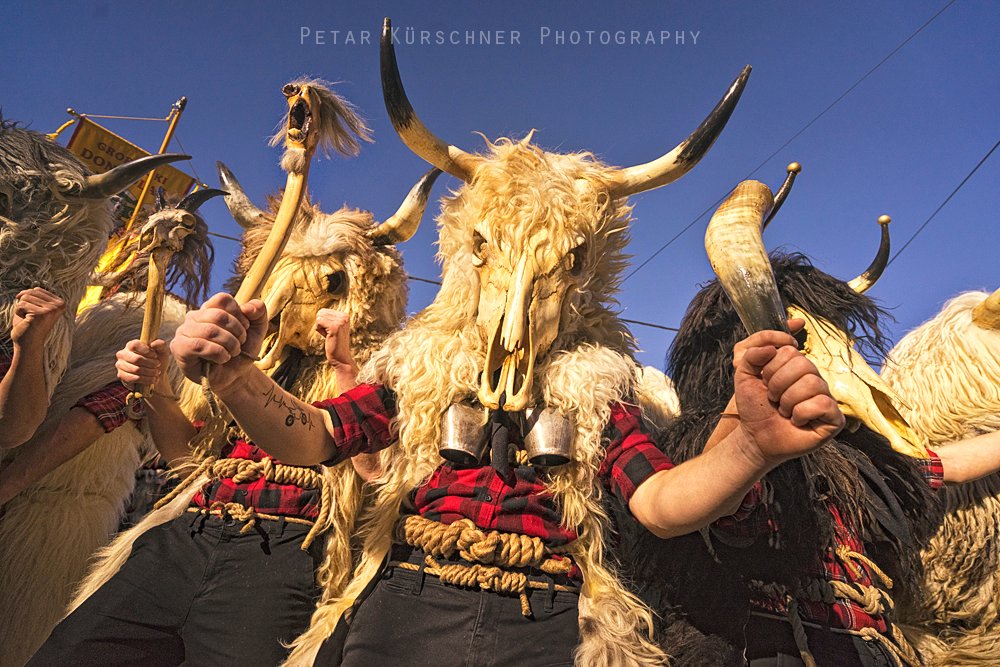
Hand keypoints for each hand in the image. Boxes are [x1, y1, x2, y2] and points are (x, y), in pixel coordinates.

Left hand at [11, 288, 64, 347]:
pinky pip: (21, 305)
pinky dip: (18, 313)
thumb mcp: (35, 308)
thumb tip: (31, 289)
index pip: (37, 290)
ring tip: (28, 320)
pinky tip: (26, 322)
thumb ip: (37, 297)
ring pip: (25, 297)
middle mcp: (59, 305)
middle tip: (30, 317)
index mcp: (60, 303)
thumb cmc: (29, 325)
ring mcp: (51, 309)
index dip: (28, 299)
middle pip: (31, 292)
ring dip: (21, 309)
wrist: (28, 344)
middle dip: (25, 304)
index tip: (32, 312)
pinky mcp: (41, 314)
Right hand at [116, 339, 169, 387]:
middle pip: (136, 359)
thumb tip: (153, 344)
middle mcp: (123, 354)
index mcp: (131, 345)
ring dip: (150, 372)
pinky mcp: (121, 375)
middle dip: (150, 363)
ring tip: (157, 373)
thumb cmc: (158, 360)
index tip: (155, 356)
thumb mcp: (163, 351)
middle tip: (158, 365)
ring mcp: (120, 365)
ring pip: (136, 369)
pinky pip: (133, 378)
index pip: (134, 345)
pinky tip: (152, 379)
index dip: (146, 351)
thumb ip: (161, 344)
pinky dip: (146, 380)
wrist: (156, 375)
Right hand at [169, 293, 267, 383]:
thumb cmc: (242, 351)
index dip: (240, 315)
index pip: (223, 299)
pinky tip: (222, 359)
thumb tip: (248, 308)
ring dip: (229, 345)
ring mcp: (183, 331)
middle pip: (218, 315)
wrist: (236, 376)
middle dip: (237, 333)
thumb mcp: (257, 330)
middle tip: (239, 345)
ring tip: (232, 353)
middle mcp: (194, 317)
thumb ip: (258, 311)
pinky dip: (218, 353)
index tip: (245, 329)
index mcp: (210, 308)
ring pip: (210, 330)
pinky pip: (198, 345)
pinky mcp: (178, 348)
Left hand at [315, 309, 355, 370]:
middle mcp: (344, 316)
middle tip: (330, 335)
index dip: (323, 323)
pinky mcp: (335, 327)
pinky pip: (318, 322)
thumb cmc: (334, 344)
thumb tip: (319, 312)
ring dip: (320, 328)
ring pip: (319, 317)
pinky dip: (320, 330)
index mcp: (345, 315)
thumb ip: (329, 319)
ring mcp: (341, 321)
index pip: (323, 311)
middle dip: (321, 325)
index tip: (331, 332)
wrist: (341, 358)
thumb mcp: (334, 328)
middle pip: (320, 312)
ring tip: (329, 336)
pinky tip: (328, 337)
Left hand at [732, 319, 844, 464]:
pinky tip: (797, 421)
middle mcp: (813, 378)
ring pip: (813, 383)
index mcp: (795, 365)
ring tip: (784, 411)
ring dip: (788, 401)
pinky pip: (822, 403)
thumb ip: (752, 355)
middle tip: (773, 399)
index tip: (764, 383)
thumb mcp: (744, 376)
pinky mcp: (834, 417)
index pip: (789, 350)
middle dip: (778, 385)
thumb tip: (774, 346)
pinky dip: (802, 414)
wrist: (756, 437)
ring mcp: (826, 396)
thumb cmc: (755, 407)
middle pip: (803, 364)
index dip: (770, 368)